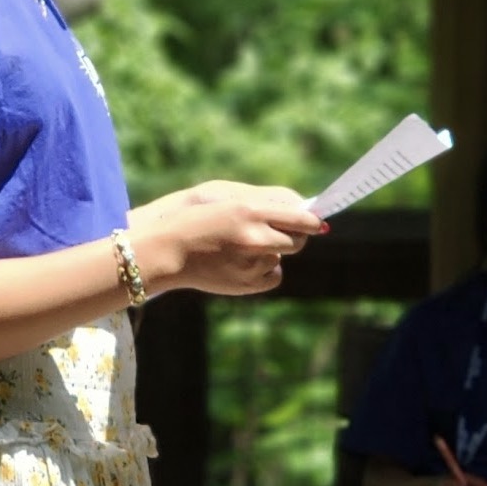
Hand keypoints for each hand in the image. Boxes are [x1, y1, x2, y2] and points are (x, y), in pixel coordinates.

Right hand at [128, 182, 324, 297]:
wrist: (169, 251)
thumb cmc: (198, 222)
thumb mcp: (228, 202)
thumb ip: (266, 208)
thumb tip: (304, 218)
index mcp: (249, 211)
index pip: (299, 218)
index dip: (312, 221)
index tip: (317, 221)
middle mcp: (254, 237)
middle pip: (297, 240)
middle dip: (295, 235)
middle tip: (282, 232)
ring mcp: (251, 263)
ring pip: (281, 256)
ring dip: (272, 251)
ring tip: (243, 247)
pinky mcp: (247, 283)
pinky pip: (273, 275)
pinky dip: (266, 270)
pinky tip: (245, 264)